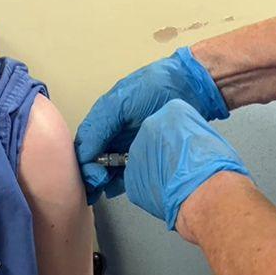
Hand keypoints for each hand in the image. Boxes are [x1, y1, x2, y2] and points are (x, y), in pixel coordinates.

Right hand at [74, 47, 228, 203]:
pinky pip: (130, 171)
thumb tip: (83, 154)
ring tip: (108, 189)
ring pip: (110, 169)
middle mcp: (114, 133)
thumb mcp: (120, 103)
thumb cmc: (156, 88)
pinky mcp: (146, 153)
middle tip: (99, 185)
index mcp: (103, 120)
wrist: (192, 86)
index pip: (84, 147)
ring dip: (106, 180)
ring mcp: (130, 144)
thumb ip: (99, 126)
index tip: (92, 176)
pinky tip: (120, 187)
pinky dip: (123, 181)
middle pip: (94, 161)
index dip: (83, 164)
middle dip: (93, 175)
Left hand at [124, 99, 249, 229]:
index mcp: (172, 112)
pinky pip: (140, 182)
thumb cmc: (214, 166)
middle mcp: (150, 126)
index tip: (190, 150)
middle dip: (167, 155)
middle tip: (183, 168)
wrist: (204, 191)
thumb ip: (194, 135)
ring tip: (177, 182)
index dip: (184, 141)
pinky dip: (152, 190)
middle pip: (156, 140)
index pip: (173, 123)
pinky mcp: (131, 177)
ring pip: (146, 162)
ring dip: (158, 172)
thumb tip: (193, 145)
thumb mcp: (211, 136)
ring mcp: (137, 152)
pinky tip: (168, 193)